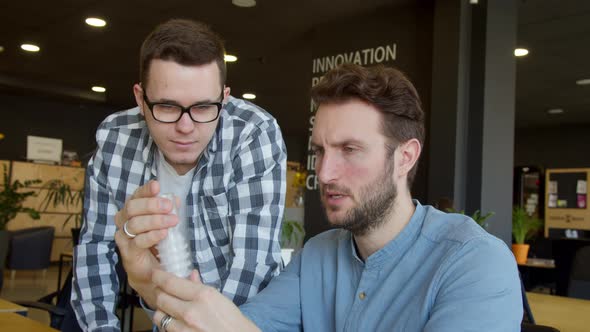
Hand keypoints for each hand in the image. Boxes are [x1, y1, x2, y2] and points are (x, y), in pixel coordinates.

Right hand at [114, 180, 177, 306]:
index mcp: (132, 211)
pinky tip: (164, 234)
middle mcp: (124, 221)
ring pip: (134, 223)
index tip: (157, 186)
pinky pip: (138, 241)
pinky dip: (152, 236)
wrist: (150, 271)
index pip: (135, 196)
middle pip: (132, 207)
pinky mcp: (128, 252)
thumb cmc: (157, 243)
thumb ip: (168, 211)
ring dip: (155, 220)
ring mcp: (124, 237)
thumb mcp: (165, 224)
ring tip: (172, 221)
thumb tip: (175, 198)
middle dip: (151, 205)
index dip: (145, 190)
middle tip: (169, 206)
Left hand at [152, 269, 259, 331]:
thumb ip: (201, 287)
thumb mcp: (221, 299)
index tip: (155, 274)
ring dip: (162, 310)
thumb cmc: (234, 322)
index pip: (170, 282)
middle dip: (160, 293)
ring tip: (170, 309)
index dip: (158, 276)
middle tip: (162, 290)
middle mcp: (192, 312)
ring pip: (160, 316)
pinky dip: (168, 324)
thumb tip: (190, 276)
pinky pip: (166, 329)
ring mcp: (185, 329)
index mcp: (204, 296)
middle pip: (161, 298)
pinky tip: (176, 322)